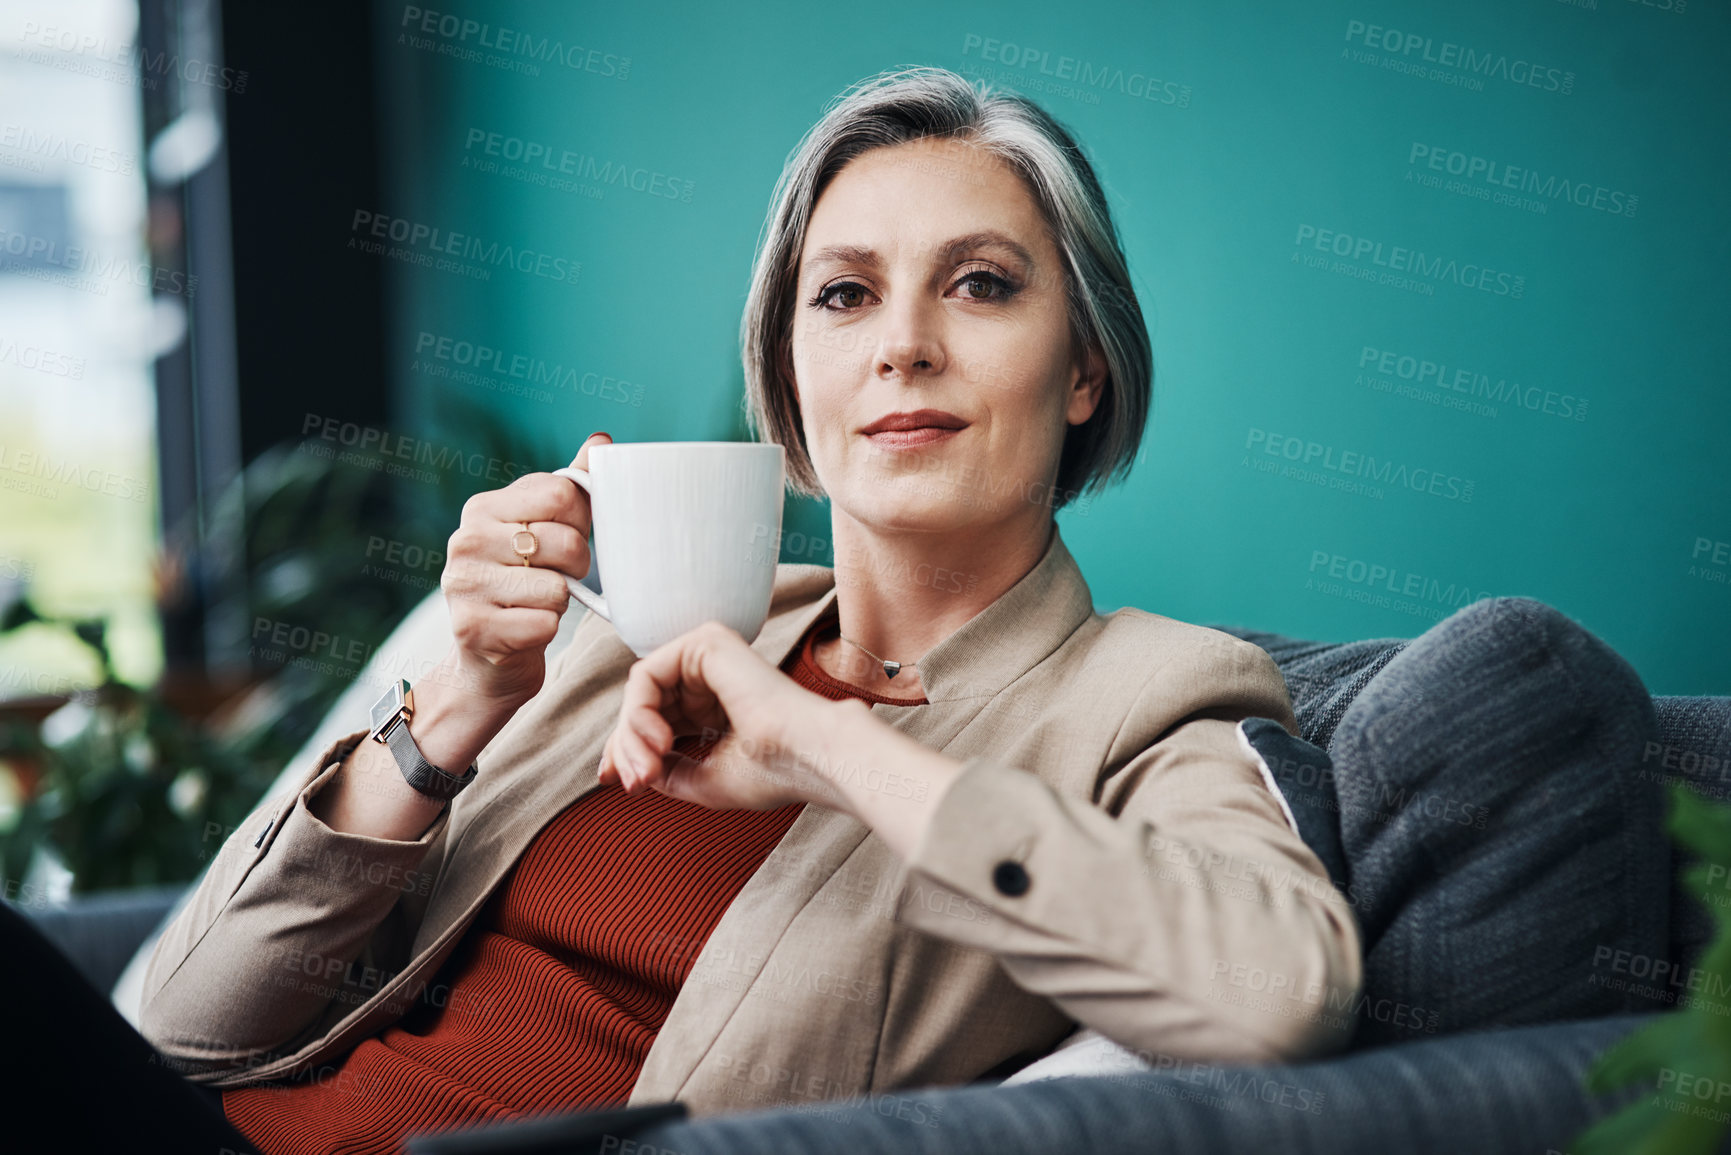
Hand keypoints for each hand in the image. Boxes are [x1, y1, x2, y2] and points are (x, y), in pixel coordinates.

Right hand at [438, 431, 610, 706]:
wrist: (487, 660)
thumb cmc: (525, 585)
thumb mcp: (544, 530)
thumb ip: (571, 486)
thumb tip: (602, 441)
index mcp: (482, 508)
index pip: (560, 493)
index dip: (580, 520)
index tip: (566, 537)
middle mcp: (465, 541)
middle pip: (565, 541)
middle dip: (578, 565)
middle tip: (558, 577)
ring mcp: (464, 586)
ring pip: (558, 587)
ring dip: (562, 602)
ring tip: (537, 604)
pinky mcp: (474, 630)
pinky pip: (545, 624)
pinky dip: (547, 630)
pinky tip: (526, 629)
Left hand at [598, 621, 855, 810]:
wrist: (809, 756)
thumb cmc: (773, 771)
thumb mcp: (703, 780)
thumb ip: (664, 771)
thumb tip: (623, 771)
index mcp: (716, 705)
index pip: (657, 720)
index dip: (628, 751)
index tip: (616, 783)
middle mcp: (711, 675)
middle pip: (644, 706)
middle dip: (627, 748)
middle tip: (635, 783)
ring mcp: (708, 655)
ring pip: (640, 692)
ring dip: (631, 736)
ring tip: (649, 769)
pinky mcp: (704, 643)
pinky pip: (645, 676)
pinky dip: (639, 712)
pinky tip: (659, 739)